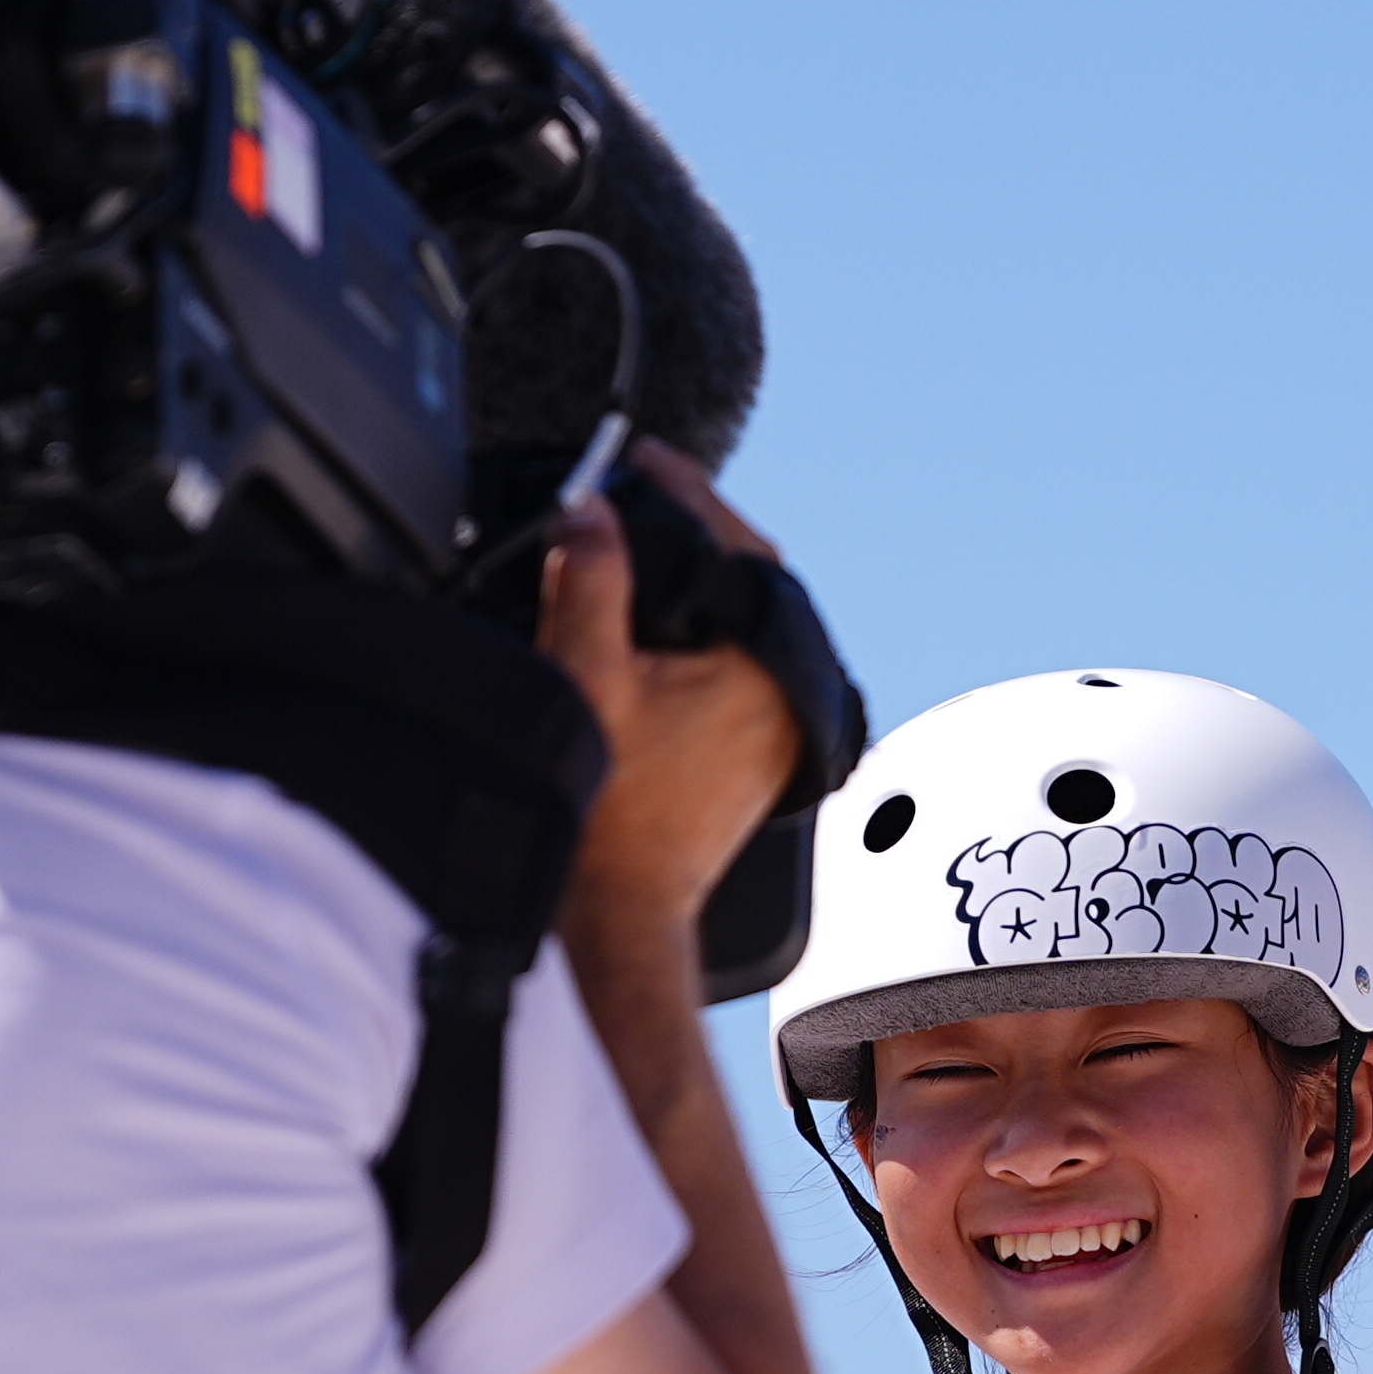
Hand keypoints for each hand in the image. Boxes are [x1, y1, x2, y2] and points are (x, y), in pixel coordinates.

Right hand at [536, 444, 801, 943]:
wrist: (623, 913)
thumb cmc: (610, 819)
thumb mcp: (585, 679)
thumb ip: (591, 583)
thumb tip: (592, 513)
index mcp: (763, 669)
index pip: (740, 545)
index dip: (687, 491)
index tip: (643, 460)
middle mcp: (787, 696)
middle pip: (751, 579)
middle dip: (696, 531)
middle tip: (640, 494)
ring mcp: (778, 728)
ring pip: (745, 623)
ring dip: (699, 584)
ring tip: (641, 549)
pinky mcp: (759, 753)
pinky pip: (738, 665)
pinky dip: (702, 633)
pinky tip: (656, 627)